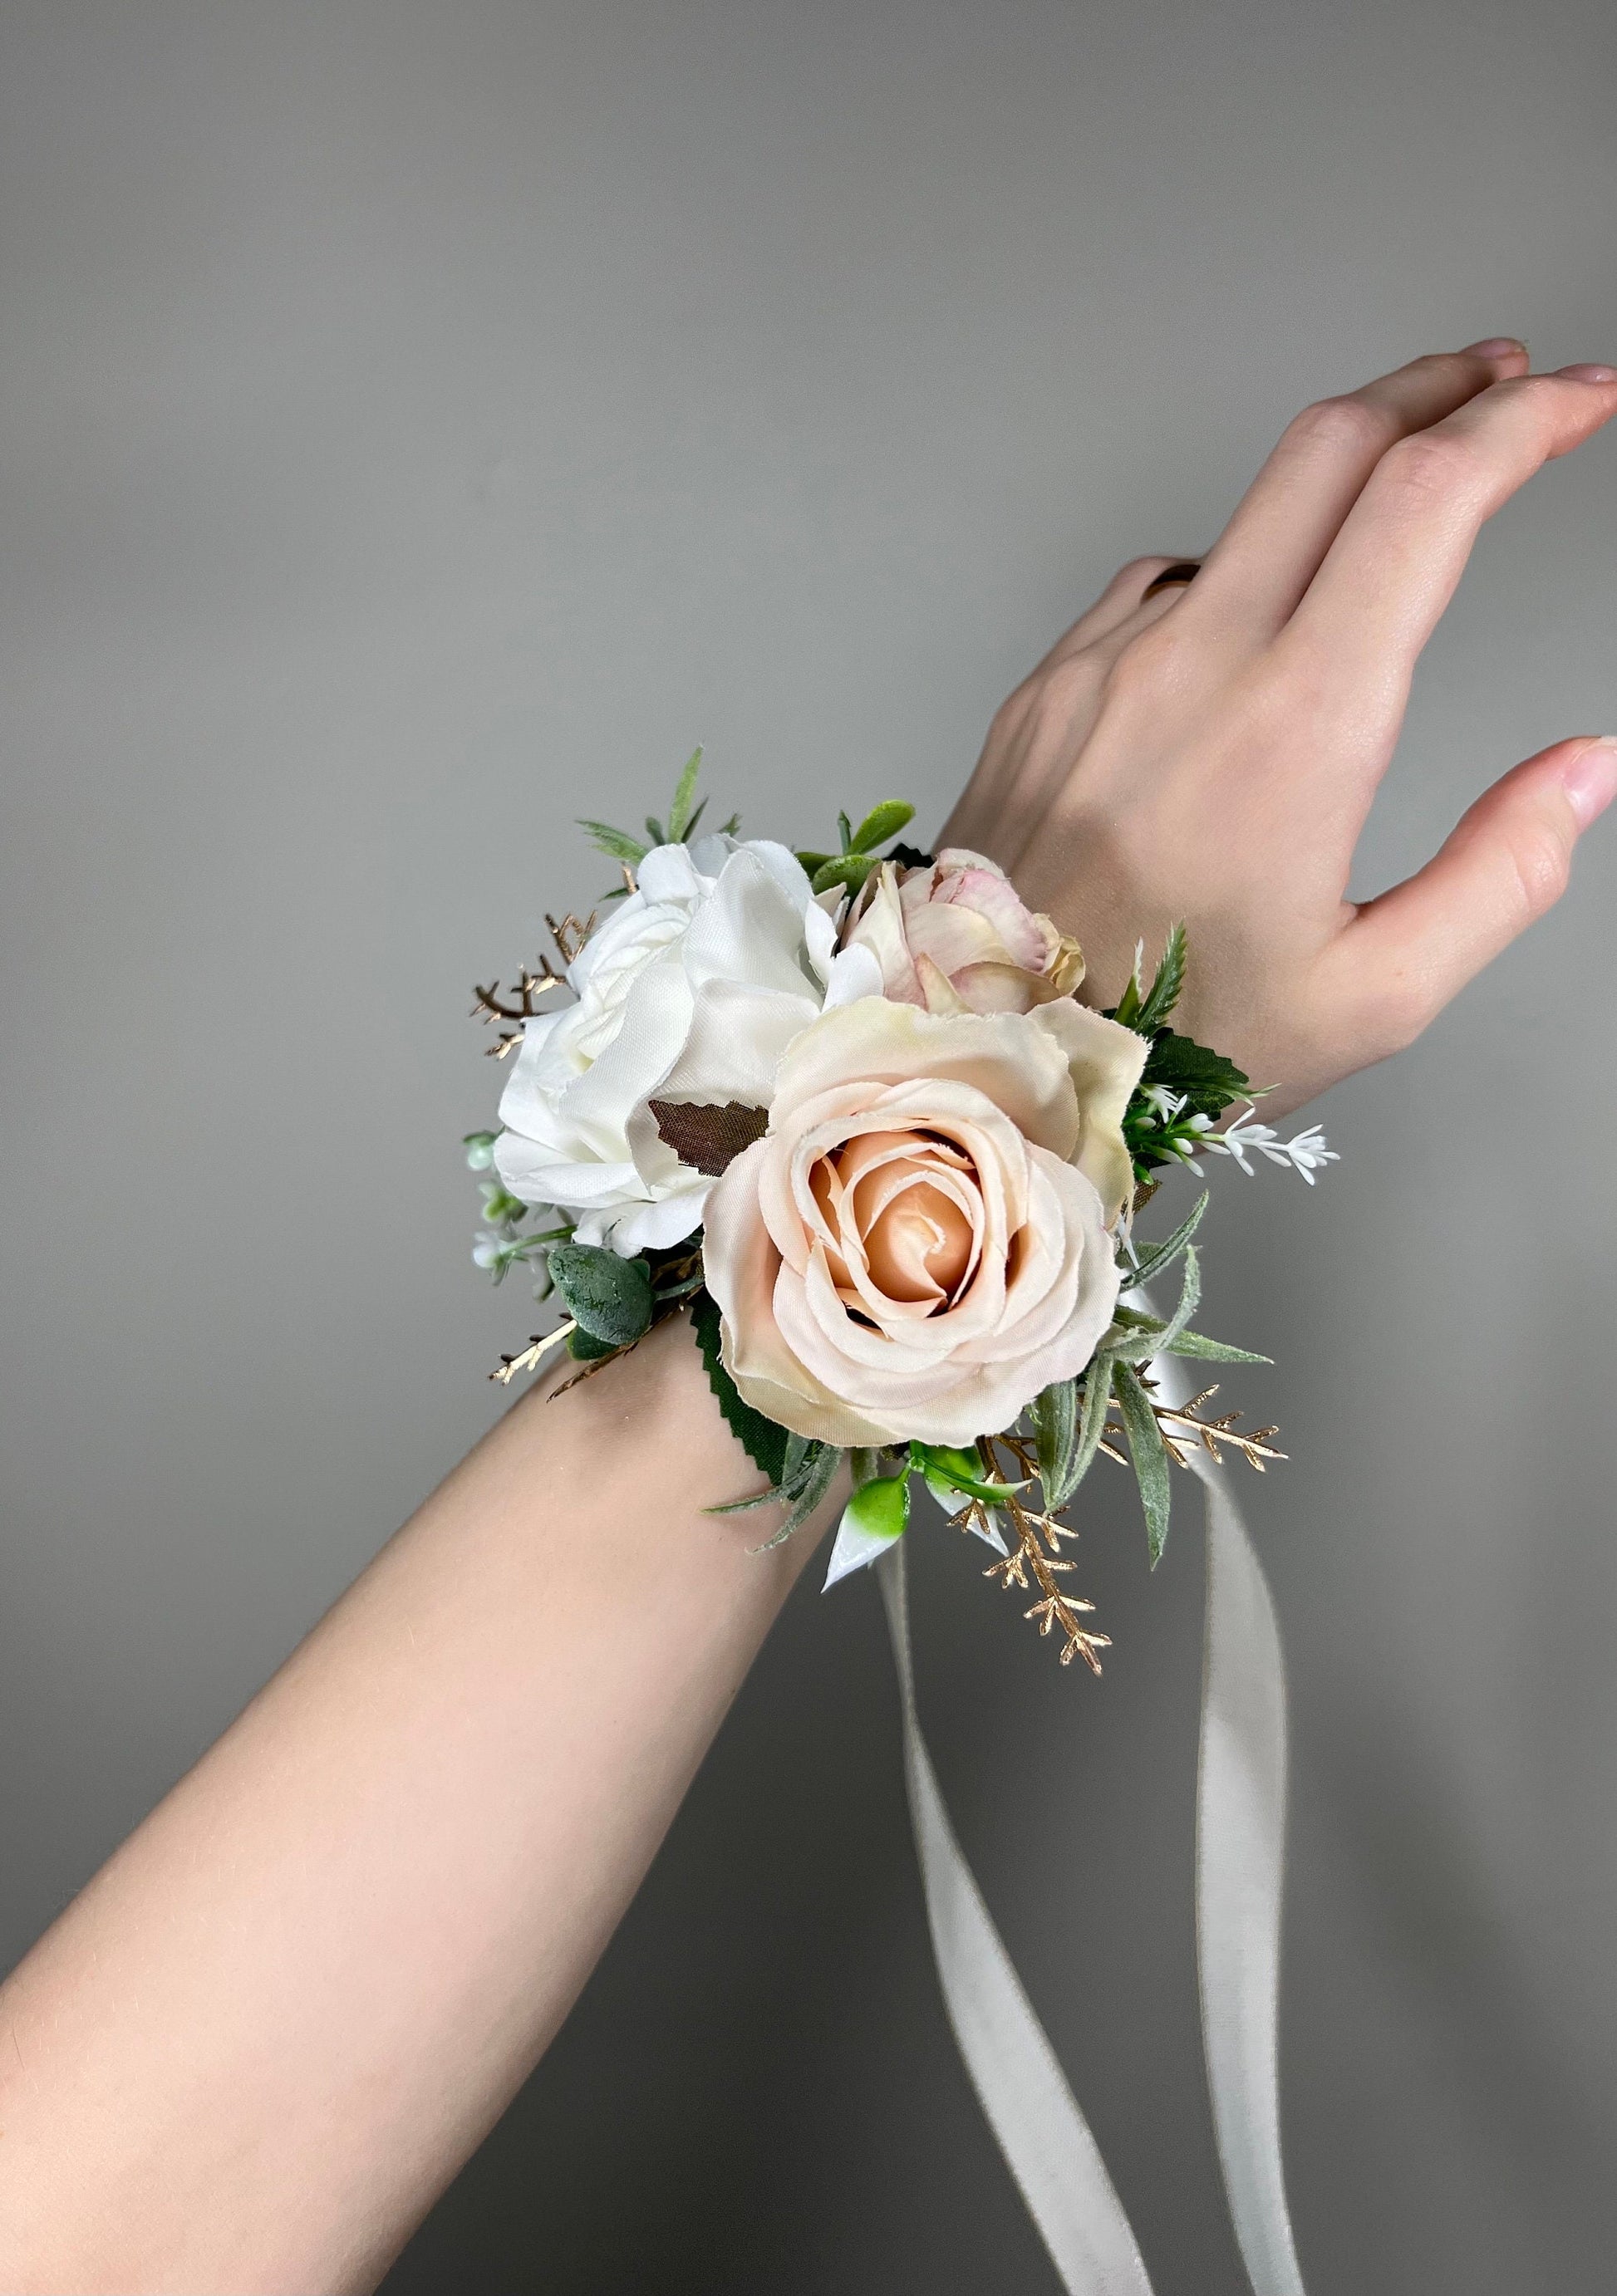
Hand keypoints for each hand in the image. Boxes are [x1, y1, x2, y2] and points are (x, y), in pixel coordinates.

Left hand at [939, 341, 1616, 1115]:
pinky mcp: (1047, 689)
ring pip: (1239, 511)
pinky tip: (1247, 631)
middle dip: (1438, 388)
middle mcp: (1195, 667)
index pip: (1427, 499)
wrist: (972, 1054)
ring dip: (1332, 482)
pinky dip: (1227, 577)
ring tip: (1388, 513)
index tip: (1579, 398)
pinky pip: (1154, 589)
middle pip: (1331, 443)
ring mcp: (1107, 666)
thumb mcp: (1371, 995)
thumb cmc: (1162, 1047)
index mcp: (1299, 728)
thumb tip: (1586, 770)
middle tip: (1503, 383)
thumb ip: (1502, 873)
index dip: (1524, 422)